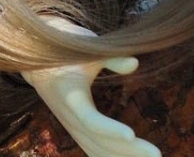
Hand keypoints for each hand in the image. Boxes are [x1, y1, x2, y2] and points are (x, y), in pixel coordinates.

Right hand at [21, 18, 158, 156]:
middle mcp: (70, 117)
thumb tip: (135, 63)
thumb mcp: (88, 47)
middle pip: (100, 142)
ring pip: (98, 151)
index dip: (110, 130)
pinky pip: (94, 150)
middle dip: (129, 152)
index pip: (91, 120)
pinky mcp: (77, 129)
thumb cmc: (66, 49)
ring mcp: (73, 127)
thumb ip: (112, 57)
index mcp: (71, 97)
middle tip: (157, 155)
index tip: (131, 135)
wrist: (37, 57)